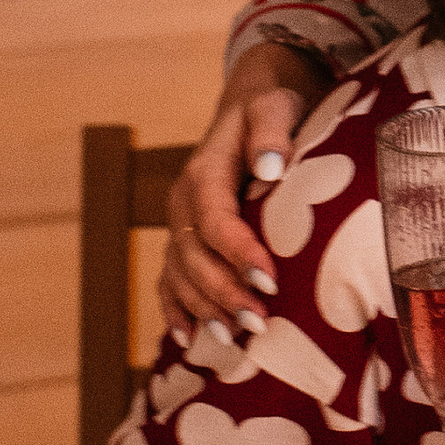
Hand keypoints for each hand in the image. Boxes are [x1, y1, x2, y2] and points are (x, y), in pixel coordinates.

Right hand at [160, 44, 332, 335]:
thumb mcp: (273, 106)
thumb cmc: (271, 107)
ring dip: (205, 308)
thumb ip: (271, 131)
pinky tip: (191, 339)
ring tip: (234, 336)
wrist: (251, 105)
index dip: (238, 253)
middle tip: (259, 321)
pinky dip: (178, 310)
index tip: (269, 279)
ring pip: (181, 275)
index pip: (215, 220)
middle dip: (223, 292)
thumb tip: (271, 165)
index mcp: (203, 174)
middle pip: (194, 257)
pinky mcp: (187, 240)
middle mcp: (183, 204)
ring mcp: (181, 226)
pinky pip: (171, 280)